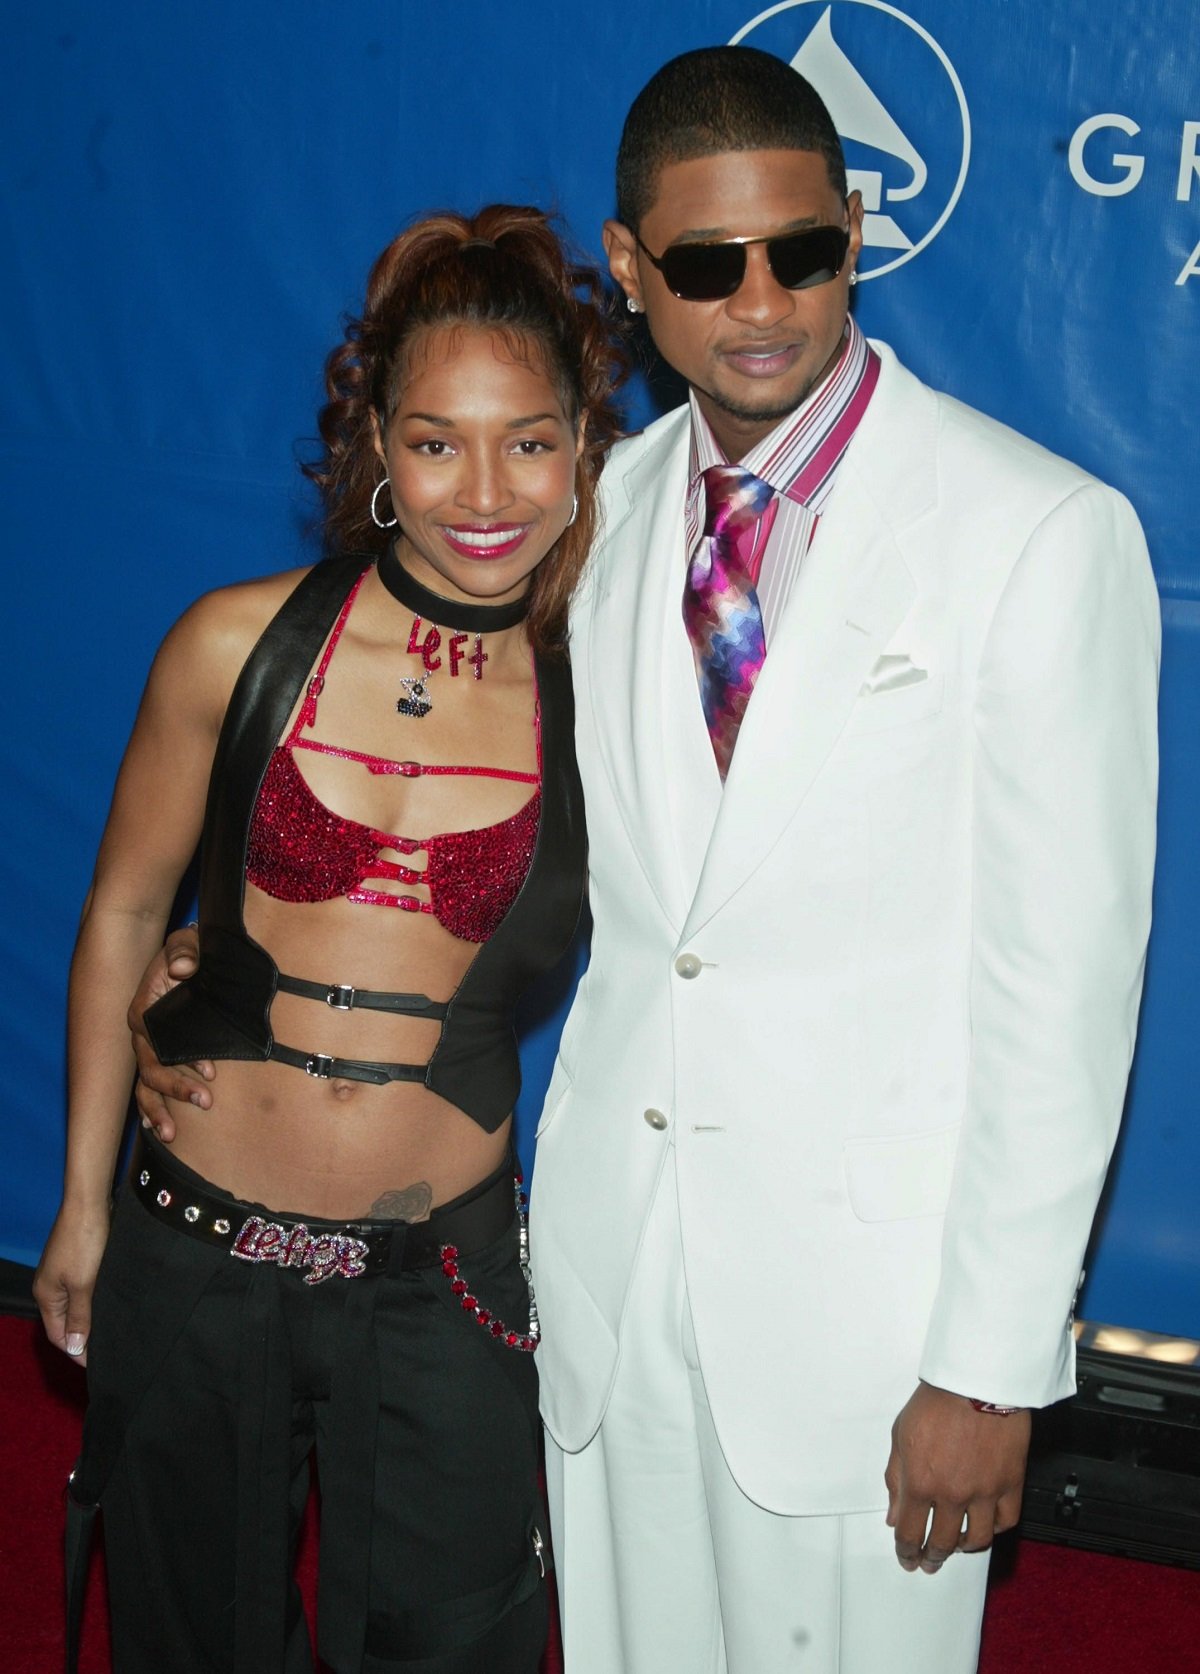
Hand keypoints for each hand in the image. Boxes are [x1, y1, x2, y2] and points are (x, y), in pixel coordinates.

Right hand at [33, 1201, 111, 1366]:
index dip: (75, 1351)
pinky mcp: (77, 1260)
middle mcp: (51, 1285)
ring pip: (76, 1305)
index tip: (97, 1364)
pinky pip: (83, 1290)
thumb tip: (72, 1347)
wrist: (89, 1202)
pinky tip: (110, 1304)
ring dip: (91, 1319)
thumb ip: (78, 1317)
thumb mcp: (83, 1285)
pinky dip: (94, 1301)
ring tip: (111, 1331)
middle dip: (82, 1337)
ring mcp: (63, 1272)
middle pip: (65, 1321)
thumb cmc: (84, 1243)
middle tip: (108, 1351)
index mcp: (46, 1295)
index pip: (57, 1335)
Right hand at [128, 925, 214, 1140]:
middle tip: (205, 1102)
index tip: (210, 1071)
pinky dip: (150, 1108)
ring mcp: (149, 1048)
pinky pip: (147, 1087)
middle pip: (150, 1070)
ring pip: (145, 1085)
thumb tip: (183, 967)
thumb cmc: (189, 949)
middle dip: (175, 1088)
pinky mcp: (160, 1056)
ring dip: (158, 1108)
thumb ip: (184, 950)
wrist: (190, 954)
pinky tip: (157, 1129)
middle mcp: (142, 1034)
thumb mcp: (187, 942)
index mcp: (143, 1009)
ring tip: (171, 1134)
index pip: (155, 1041)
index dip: (179, 1060)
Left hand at [885, 1382, 1030, 1572]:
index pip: (909, 1533)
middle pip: (940, 1543)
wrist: (977, 1379)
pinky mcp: (1010, 1483)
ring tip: (956, 1546)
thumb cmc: (937, 1400)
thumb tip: (893, 1514)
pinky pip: (1004, 1521)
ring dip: (962, 1548)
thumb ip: (896, 1478)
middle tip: (928, 1562)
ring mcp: (984, 1492)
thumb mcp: (901, 1434)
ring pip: (975, 1541)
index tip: (906, 1558)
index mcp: (920, 1482)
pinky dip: (993, 1529)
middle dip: (931, 1557)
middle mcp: (951, 1494)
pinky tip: (984, 1525)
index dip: (906, 1552)